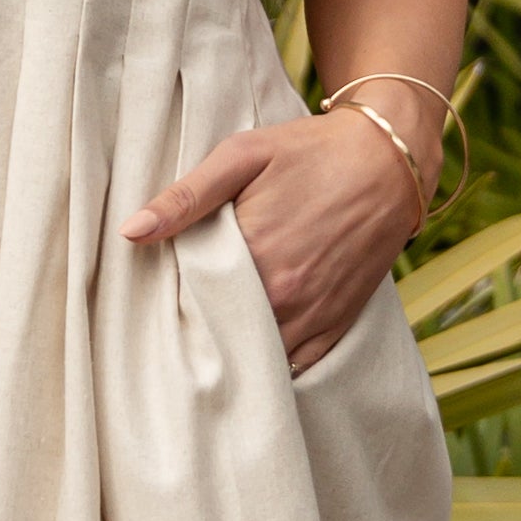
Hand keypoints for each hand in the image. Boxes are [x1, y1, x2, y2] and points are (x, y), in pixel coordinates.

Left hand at [124, 106, 426, 371]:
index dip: (169, 302)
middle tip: (175, 322)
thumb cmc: (310, 151)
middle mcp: (284, 297)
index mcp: (254, 256)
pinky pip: (294, 368)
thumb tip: (131, 232)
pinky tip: (249, 356)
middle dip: (196, 331)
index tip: (154, 299)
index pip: (189, 303)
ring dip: (232, 353)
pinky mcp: (336, 328)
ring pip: (255, 360)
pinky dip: (270, 367)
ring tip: (208, 341)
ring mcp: (312, 318)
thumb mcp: (242, 156)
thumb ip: (186, 197)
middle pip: (219, 336)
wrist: (388, 161)